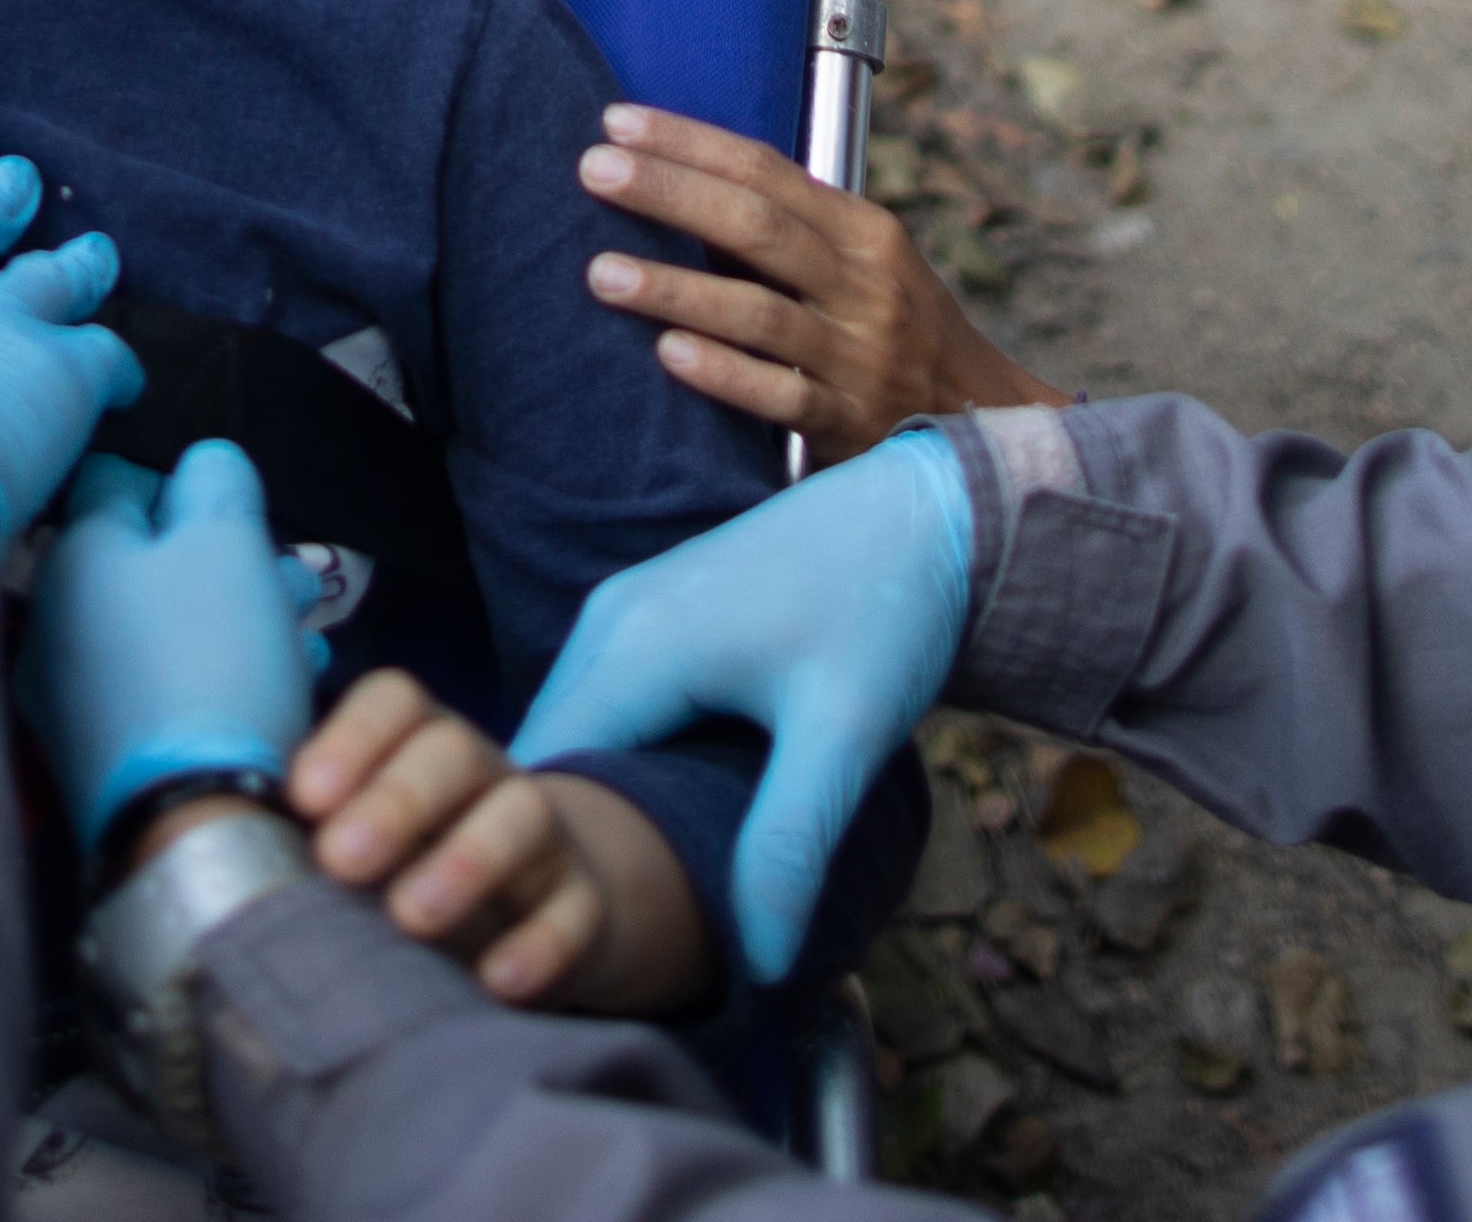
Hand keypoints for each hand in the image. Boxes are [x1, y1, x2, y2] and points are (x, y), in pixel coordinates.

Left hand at [25, 440, 325, 854]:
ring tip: (294, 632)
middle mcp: (51, 620)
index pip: (115, 476)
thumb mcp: (228, 540)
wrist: (190, 819)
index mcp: (72, 554)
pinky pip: (153, 688)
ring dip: (225, 617)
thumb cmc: (210, 662)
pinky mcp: (95, 754)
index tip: (233, 499)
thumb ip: (216, 479)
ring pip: (156, 626)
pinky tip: (266, 688)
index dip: (182, 475)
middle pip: (143, 559)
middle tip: (285, 578)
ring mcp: (66, 695)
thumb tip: (203, 465)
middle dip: (222, 558)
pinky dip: (206, 675)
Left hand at [294, 669, 704, 1011]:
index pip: (394, 702)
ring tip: (410, 917)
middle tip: (340, 860)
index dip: (351, 738)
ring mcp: (541, 835)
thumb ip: (302, 832)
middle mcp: (481, 773)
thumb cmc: (412, 866)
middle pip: (451, 752)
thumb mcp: (360, 836)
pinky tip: (497, 980)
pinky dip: (539, 944)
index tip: (304, 797)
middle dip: (394, 801)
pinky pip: (574, 912)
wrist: (540, 910)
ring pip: (522, 816)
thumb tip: (214, 845)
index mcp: (416, 742)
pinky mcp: (582, 903)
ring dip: (466, 861)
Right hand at [513, 432, 972, 985]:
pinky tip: (654, 815)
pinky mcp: (654, 609)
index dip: (544, 858)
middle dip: (559, 835)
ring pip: (576, 725)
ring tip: (619, 887)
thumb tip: (761, 965)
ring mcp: (627, 605)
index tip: (568, 933)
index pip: (543, 774)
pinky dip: (614, 757)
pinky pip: (604, 698)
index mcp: (636, 646)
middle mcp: (610, 618)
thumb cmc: (888, 610)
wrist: (929, 507)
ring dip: (589, 796)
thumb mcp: (843, 735)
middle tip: (591, 928)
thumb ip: (788, 846)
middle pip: (548, 751)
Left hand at [574, 105, 1061, 463]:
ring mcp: (859, 356)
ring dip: (676, 289)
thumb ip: (786, 231)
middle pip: (759, 226)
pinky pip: (781, 395)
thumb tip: (674, 187)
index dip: (691, 143)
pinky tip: (668, 354)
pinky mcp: (848, 423)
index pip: (768, 171)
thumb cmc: (894, 328)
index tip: (617, 122)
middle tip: (594, 170)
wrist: (981, 421)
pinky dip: (724, 373)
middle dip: (671, 193)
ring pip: (760, 313)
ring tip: (601, 273)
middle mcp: (864, 286)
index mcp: (863, 232)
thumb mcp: (860, 264)